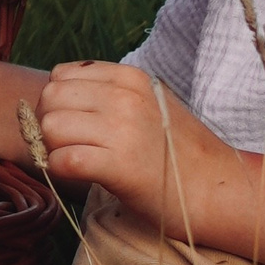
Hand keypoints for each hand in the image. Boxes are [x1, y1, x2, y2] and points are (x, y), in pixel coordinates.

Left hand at [34, 62, 234, 217]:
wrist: (217, 189)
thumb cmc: (177, 151)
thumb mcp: (148, 102)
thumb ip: (107, 93)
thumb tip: (55, 96)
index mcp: (130, 77)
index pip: (60, 75)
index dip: (57, 102)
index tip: (71, 124)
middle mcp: (125, 97)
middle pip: (50, 98)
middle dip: (47, 124)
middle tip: (67, 145)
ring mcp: (123, 130)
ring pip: (51, 127)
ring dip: (54, 149)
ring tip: (76, 161)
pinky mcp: (120, 166)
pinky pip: (64, 159)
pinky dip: (61, 169)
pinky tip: (78, 175)